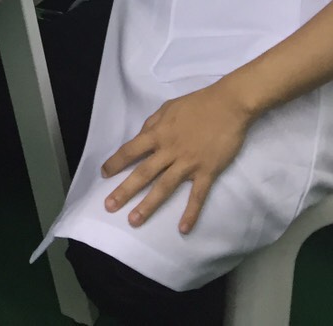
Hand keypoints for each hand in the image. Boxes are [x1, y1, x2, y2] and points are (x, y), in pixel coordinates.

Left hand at [100, 82, 253, 233]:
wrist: (228, 104)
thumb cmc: (197, 104)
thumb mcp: (168, 107)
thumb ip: (153, 123)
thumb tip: (141, 137)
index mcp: (158, 133)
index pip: (131, 150)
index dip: (116, 162)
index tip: (104, 174)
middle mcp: (169, 150)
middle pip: (143, 173)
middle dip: (124, 190)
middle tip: (109, 206)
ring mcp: (188, 163)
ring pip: (164, 187)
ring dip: (148, 205)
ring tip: (134, 220)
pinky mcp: (207, 171)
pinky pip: (197, 196)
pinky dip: (191, 213)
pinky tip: (183, 229)